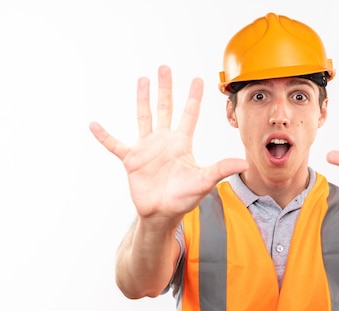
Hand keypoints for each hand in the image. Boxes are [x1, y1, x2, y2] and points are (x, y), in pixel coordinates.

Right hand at [89, 65, 247, 220]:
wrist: (162, 214)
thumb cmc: (184, 199)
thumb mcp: (204, 181)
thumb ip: (221, 169)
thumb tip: (244, 162)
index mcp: (181, 144)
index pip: (189, 115)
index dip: (193, 97)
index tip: (198, 80)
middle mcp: (164, 141)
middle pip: (165, 108)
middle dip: (166, 88)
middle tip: (165, 68)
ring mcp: (147, 149)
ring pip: (144, 118)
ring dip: (142, 99)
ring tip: (142, 80)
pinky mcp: (131, 160)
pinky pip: (115, 145)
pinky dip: (104, 136)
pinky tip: (94, 124)